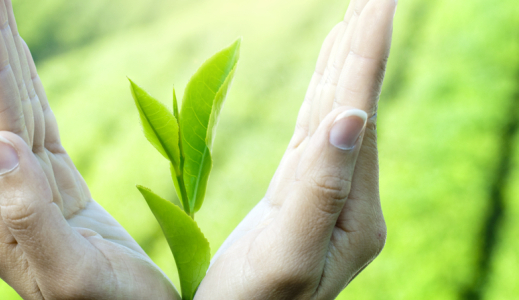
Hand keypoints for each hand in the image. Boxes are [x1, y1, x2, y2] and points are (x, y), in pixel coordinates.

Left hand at [0, 1, 178, 298]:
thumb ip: (30, 214)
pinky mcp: (58, 192)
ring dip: (8, 60)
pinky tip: (20, 62)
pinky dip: (29, 90)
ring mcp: (31, 195)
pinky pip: (40, 129)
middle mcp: (8, 203)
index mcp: (4, 221)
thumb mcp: (73, 274)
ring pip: (18, 114)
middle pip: (0, 110)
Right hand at [195, 0, 394, 298]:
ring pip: (336, 115)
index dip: (370, 57)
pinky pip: (312, 133)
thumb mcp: (291, 254)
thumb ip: (321, 189)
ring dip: (347, 64)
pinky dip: (320, 95)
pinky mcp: (296, 195)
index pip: (363, 116)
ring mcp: (324, 195)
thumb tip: (351, 116)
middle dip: (366, 46)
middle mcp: (349, 199)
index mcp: (356, 211)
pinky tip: (327, 72)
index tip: (383, 1)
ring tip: (356, 17)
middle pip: (358, 106)